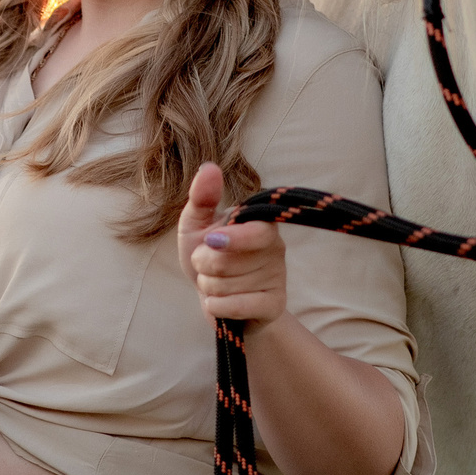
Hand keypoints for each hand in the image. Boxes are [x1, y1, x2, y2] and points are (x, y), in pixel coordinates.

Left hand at [180, 162, 286, 325]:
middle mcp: (275, 248)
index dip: (230, 239)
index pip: (254, 231)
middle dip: (203, 266)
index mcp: (261, 222)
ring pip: (224, 286)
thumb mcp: (197, 225)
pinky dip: (215, 306)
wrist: (221, 298)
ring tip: (218, 282)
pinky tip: (220, 302)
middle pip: (224, 262)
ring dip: (208, 287)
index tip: (211, 241)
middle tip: (207, 265)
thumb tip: (209, 167)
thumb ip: (202, 197)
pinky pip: (234, 307)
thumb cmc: (209, 256)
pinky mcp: (274, 305)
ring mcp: (277, 278)